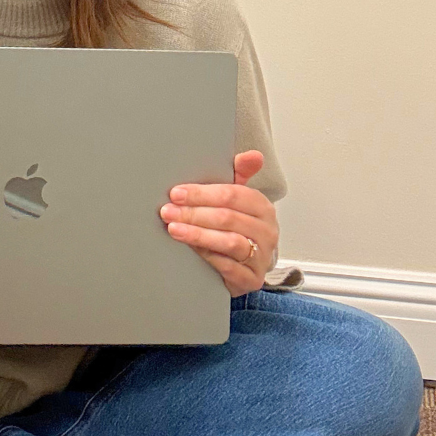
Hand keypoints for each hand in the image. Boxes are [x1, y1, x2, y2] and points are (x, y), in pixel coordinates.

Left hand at [159, 150, 278, 297]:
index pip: (233, 195)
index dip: (202, 194)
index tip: (177, 193)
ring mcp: (261, 257)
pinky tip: (190, 249)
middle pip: (228, 218)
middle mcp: (267, 231)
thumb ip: (240, 175)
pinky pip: (228, 267)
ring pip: (230, 242)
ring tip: (174, 229)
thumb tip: (253, 155)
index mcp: (262, 207)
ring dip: (198, 234)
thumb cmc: (237, 229)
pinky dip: (207, 256)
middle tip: (169, 211)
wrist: (246, 267)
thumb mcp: (237, 201)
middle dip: (194, 213)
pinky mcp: (252, 279)